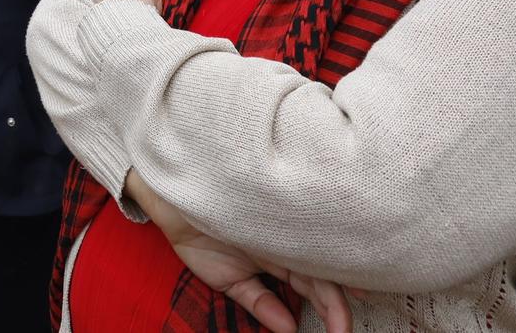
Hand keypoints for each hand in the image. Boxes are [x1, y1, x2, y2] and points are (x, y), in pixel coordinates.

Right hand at [127, 172, 353, 332]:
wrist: (168, 198)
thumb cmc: (197, 234)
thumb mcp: (228, 279)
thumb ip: (259, 302)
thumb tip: (288, 330)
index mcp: (279, 257)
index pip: (313, 284)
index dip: (332, 305)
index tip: (342, 330)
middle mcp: (286, 238)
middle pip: (320, 268)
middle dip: (336, 299)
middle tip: (344, 325)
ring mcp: (280, 216)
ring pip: (313, 245)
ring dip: (328, 274)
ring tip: (346, 298)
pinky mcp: (270, 196)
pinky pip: (294, 214)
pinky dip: (309, 231)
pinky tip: (321, 250)